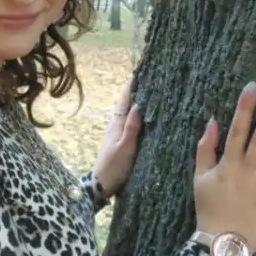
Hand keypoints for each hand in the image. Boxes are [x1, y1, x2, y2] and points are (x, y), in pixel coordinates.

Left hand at [93, 76, 141, 197]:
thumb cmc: (114, 167)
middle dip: (137, 90)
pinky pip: (131, 123)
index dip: (132, 85)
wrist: (102, 185)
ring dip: (139, 102)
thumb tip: (138, 106)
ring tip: (153, 93)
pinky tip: (147, 116)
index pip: (125, 100)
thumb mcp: (125, 148)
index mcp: (117, 124)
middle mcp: (117, 125)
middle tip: (152, 78)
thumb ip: (131, 128)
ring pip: (129, 113)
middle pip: (127, 103)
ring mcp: (118, 133)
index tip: (141, 70)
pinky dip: (138, 115)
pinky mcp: (121, 141)